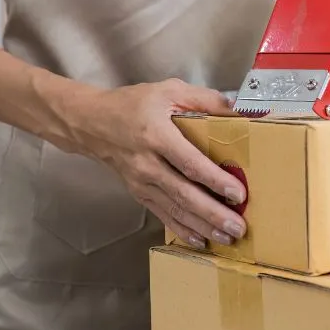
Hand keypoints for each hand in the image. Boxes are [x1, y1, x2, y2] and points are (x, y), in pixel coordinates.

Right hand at [69, 79, 247, 250]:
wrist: (91, 123)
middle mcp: (147, 163)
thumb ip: (204, 99)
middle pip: (184, 194)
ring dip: (202, 226)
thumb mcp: (168, 90)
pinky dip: (182, 230)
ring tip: (227, 238)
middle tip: (238, 228)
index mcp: (157, 135)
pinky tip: (200, 240)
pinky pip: (163, 215)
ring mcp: (141, 182)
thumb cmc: (132, 104)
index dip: (214, 180)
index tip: (238, 194)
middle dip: (213, 213)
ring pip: (175, 209)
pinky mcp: (138, 193)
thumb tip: (237, 113)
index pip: (189, 163)